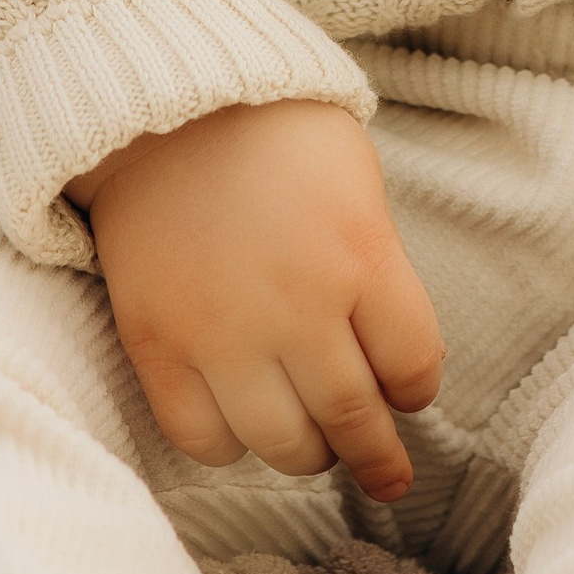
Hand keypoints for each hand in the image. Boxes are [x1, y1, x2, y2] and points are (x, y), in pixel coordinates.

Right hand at [71, 100, 443, 502]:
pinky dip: (229, 447)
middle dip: (376, 455)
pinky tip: (241, 426)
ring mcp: (222, 331)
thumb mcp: (356, 179)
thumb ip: (374, 265)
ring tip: (314, 446)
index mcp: (361, 255)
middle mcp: (297, 305)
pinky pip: (200, 437)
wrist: (163, 103)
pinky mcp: (157, 344)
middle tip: (386, 471)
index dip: (417, 391)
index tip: (409, 395)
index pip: (413, 367)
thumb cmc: (273, 132)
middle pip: (352, 418)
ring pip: (282, 443)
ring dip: (308, 455)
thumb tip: (386, 350)